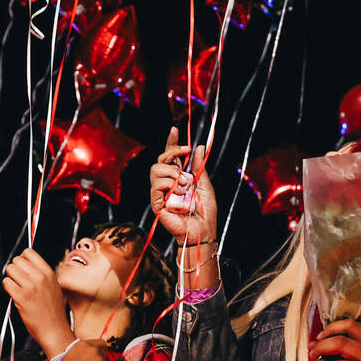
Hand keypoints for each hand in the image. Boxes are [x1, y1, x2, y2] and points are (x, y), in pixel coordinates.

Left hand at [3, 248, 73, 356]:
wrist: (54, 329)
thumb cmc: (54, 311)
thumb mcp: (54, 286)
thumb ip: (42, 274)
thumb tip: (27, 265)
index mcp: (48, 272)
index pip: (29, 252)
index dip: (22, 258)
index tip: (22, 266)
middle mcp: (40, 277)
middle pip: (17, 260)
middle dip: (15, 268)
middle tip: (17, 278)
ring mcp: (30, 286)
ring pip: (10, 269)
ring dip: (10, 277)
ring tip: (16, 286)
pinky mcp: (21, 297)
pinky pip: (6, 283)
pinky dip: (7, 287)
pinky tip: (13, 293)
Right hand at [149, 126, 217, 244]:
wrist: (203, 230)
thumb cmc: (205, 212)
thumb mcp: (204, 185)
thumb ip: (199, 167)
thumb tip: (199, 147)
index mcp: (178, 177)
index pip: (170, 157)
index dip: (171, 143)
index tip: (174, 129)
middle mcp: (167, 183)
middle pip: (160, 160)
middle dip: (173, 151)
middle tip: (187, 152)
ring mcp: (160, 193)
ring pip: (156, 169)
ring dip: (173, 172)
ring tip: (186, 183)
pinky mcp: (156, 202)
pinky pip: (156, 185)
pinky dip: (169, 184)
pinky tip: (179, 191)